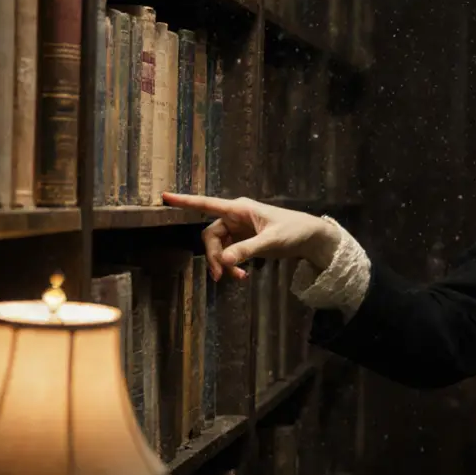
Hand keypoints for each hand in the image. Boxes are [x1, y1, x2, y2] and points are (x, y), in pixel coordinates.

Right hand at [162, 192, 340, 281]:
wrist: (310, 238)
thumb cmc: (294, 230)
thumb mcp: (271, 240)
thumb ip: (248, 249)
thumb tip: (224, 259)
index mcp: (240, 209)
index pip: (207, 204)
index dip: (185, 201)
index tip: (165, 197)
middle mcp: (235, 217)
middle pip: (210, 235)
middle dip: (214, 255)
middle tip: (221, 275)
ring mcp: (239, 230)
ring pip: (218, 247)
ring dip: (223, 263)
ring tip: (238, 277)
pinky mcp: (243, 241)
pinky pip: (228, 254)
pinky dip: (231, 265)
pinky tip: (242, 275)